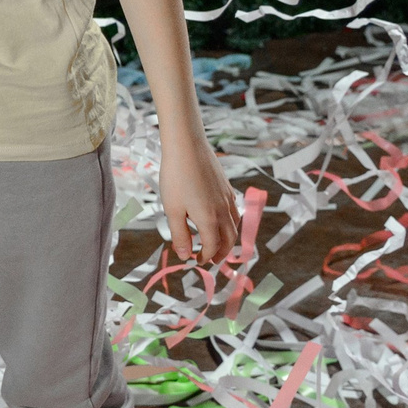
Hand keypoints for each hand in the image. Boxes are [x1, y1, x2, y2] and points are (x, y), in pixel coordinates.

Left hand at [159, 140, 241, 265]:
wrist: (187, 145)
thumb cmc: (176, 177)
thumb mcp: (172, 210)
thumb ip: (180, 235)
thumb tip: (185, 256)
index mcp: (210, 219)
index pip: (212, 246)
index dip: (205, 257)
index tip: (196, 261)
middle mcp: (223, 210)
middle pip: (229, 238)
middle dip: (221, 252)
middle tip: (211, 259)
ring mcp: (227, 197)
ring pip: (235, 224)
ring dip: (228, 238)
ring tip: (218, 243)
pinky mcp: (226, 186)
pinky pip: (234, 210)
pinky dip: (230, 221)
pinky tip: (220, 218)